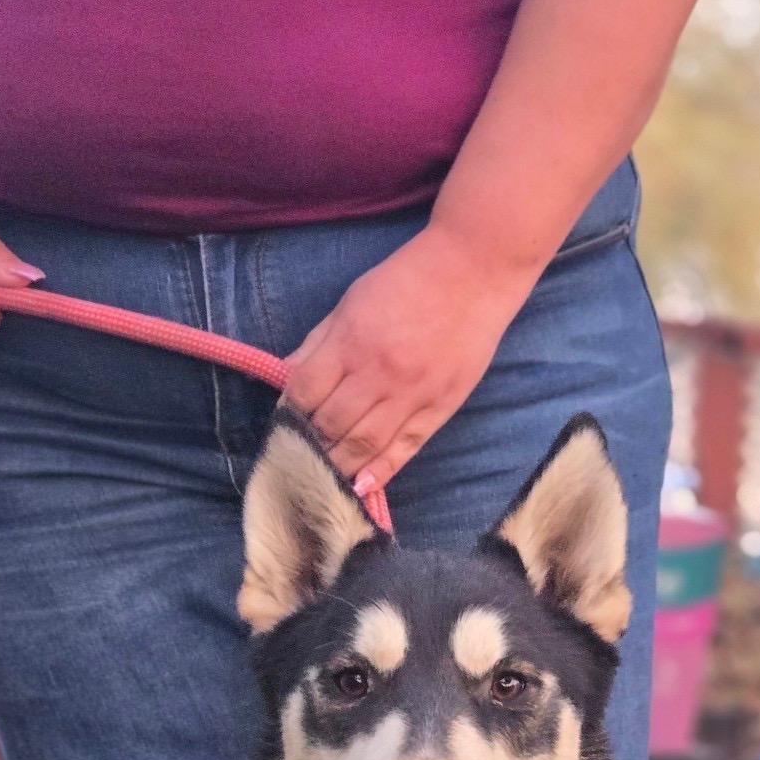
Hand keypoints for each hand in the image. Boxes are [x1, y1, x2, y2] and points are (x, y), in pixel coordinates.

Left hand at [282, 224, 535, 492]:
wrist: (474, 271)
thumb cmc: (408, 280)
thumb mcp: (352, 301)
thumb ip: (319, 342)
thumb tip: (289, 379)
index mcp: (351, 342)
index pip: (305, 391)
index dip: (289, 412)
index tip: (285, 422)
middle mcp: (378, 373)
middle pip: (330, 424)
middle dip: (309, 443)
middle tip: (301, 454)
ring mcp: (411, 394)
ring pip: (363, 445)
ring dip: (338, 465)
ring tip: (323, 476)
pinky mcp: (439, 407)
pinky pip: (405, 448)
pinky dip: (380, 472)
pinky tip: (360, 488)